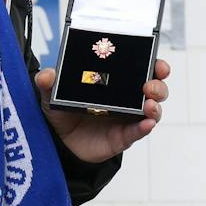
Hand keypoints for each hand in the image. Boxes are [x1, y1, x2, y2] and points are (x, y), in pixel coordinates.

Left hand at [36, 59, 170, 162]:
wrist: (59, 141)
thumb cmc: (64, 111)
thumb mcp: (52, 93)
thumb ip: (48, 82)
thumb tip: (47, 76)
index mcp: (116, 82)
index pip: (141, 69)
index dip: (155, 65)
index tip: (158, 64)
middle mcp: (127, 98)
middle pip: (154, 88)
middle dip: (158, 85)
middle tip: (149, 85)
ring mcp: (128, 118)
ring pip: (152, 110)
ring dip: (155, 106)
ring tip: (149, 104)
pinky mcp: (124, 136)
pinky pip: (139, 132)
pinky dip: (145, 127)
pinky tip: (146, 123)